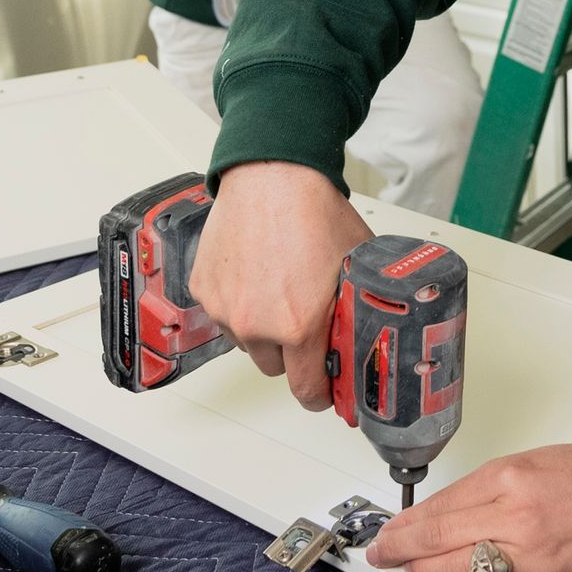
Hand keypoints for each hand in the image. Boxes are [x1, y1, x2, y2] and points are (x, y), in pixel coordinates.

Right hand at [190, 161, 369, 408]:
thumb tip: (367, 338)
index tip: (325, 391)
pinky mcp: (203, 289)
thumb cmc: (315, 213)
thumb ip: (356, 311)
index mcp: (299, 326)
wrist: (274, 177)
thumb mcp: (356, 268)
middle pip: (276, 367)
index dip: (320, 394)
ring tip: (280, 291)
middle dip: (293, 354)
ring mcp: (225, 308)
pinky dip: (238, 304)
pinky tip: (257, 275)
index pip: (305, 390)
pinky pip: (223, 314)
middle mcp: (256, 325)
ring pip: (248, 342)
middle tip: (305, 325)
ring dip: (263, 330)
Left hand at [367, 445, 571, 571]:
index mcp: (510, 477)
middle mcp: (518, 516)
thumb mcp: (529, 461)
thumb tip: (439, 512)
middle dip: (401, 551)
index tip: (387, 532)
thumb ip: (483, 486)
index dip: (404, 525)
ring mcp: (533, 554)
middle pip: (438, 541)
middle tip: (384, 554)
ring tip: (415, 571)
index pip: (439, 507)